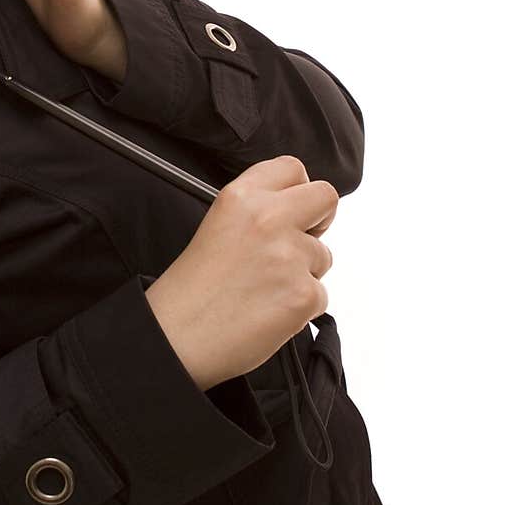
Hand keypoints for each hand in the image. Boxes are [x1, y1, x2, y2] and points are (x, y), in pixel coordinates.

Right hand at [144, 155, 338, 389]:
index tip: (292, 208)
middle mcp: (268, 218)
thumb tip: (297, 215)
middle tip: (298, 243)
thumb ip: (257, 211)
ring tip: (265, 288)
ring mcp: (289, 256)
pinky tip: (269, 311)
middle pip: (326, 197)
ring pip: (324, 256)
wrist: (178, 336)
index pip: (292, 168)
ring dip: (304, 272)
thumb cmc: (193, 289)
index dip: (297, 190)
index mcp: (241, 197)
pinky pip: (321, 295)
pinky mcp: (303, 294)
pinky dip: (301, 306)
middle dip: (320, 220)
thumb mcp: (217, 225)